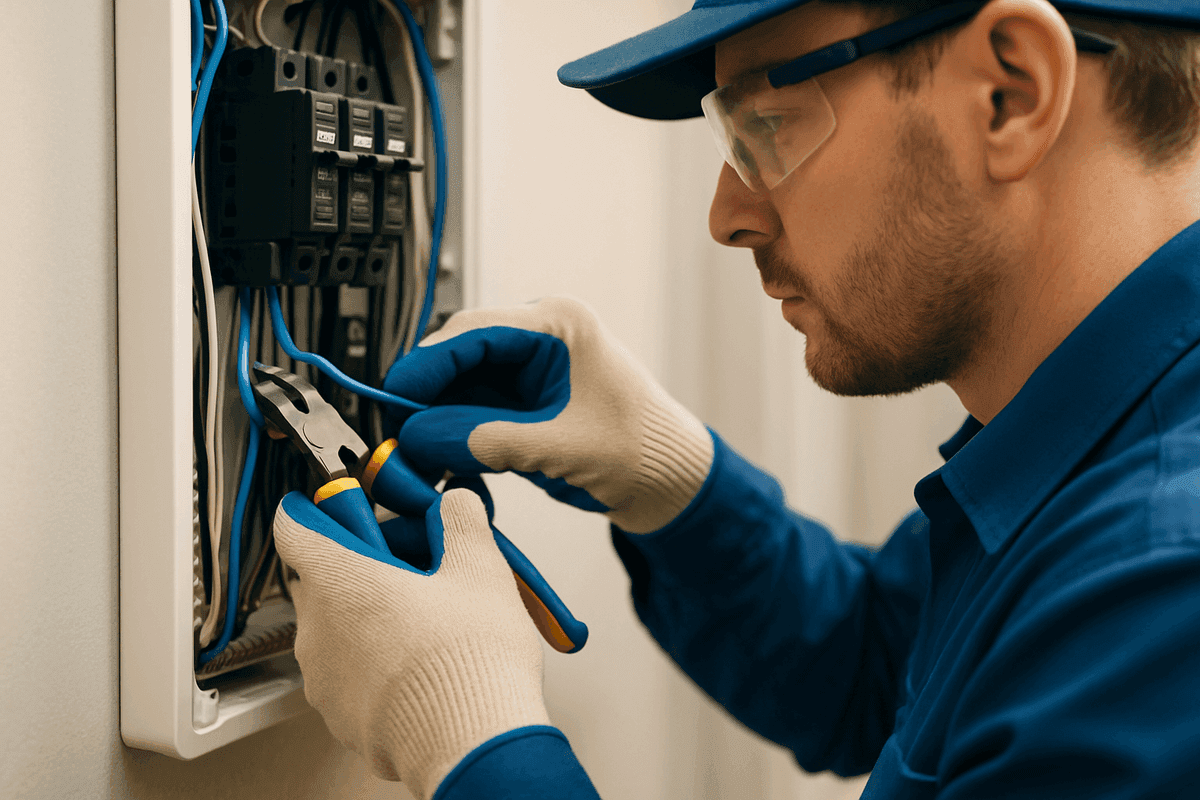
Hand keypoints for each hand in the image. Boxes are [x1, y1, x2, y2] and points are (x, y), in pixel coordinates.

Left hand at [274, 488, 550, 799]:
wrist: (471, 742)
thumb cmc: (468, 660)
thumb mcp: (480, 567)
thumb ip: (460, 520)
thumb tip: (454, 505)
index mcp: (341, 579)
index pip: (295, 525)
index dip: (315, 509)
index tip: (336, 506)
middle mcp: (318, 628)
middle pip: (325, 577)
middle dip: (365, 566)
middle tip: (416, 567)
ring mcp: (324, 677)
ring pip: (337, 627)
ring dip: (372, 616)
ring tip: (430, 620)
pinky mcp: (340, 715)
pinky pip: (350, 673)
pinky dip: (377, 662)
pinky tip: (424, 661)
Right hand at [383, 296, 713, 533]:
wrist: (670, 482)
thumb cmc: (639, 452)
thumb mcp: (556, 446)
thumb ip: (483, 438)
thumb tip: (416, 436)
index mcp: (559, 325)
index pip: (472, 332)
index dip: (426, 366)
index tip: (394, 399)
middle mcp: (541, 337)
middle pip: (459, 355)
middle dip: (427, 396)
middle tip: (398, 434)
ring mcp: (531, 368)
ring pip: (461, 385)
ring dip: (437, 418)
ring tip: (417, 456)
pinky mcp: (524, 400)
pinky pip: (474, 408)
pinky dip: (455, 433)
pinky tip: (442, 460)